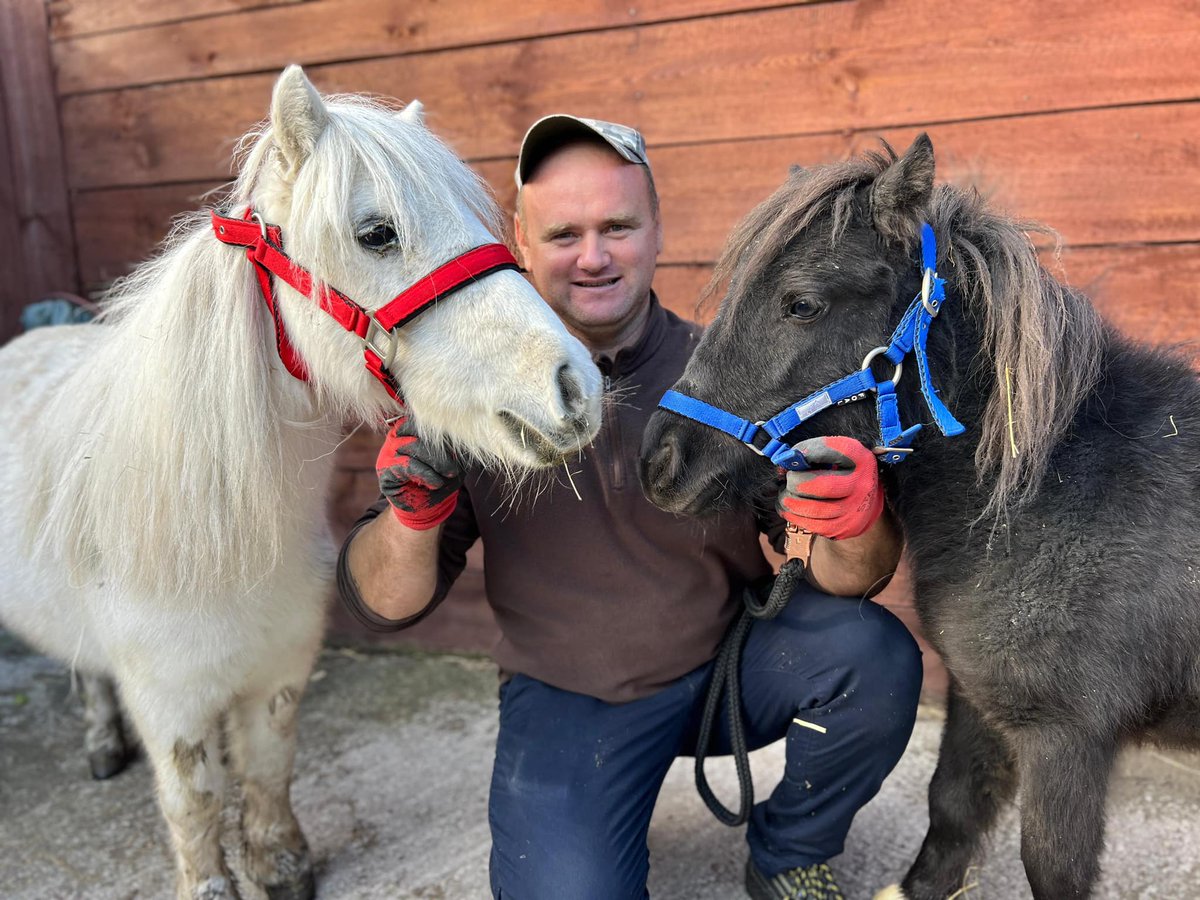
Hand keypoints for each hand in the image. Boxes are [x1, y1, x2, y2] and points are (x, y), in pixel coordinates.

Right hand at [375, 415, 461, 530]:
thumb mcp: (454, 462)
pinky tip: (435, 483)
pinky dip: (425, 474)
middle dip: (442, 450)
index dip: (447, 434)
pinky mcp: (384, 467)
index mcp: (415, 427)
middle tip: (455, 468)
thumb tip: (459, 435)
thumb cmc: (439, 479)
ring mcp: (389, 449)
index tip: (461, 451)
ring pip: (414, 446)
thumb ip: (455, 448)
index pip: (430, 419)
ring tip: (448, 475)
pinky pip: (407, 465)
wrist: (423, 507)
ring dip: (436, 462)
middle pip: (421, 431)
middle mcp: (399, 433)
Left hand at [776, 436, 882, 540]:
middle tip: (788, 480)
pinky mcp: (845, 528)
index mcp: (861, 460)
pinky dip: (795, 517)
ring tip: (785, 496)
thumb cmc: (844, 472)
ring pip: (815, 509)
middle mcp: (862, 485)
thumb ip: (813, 454)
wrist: (868, 500)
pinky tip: (789, 509)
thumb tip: (784, 465)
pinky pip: (814, 526)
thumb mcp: (838, 456)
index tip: (794, 454)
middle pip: (824, 486)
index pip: (838, 450)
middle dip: (797, 482)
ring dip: (791, 502)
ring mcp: (855, 510)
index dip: (811, 450)